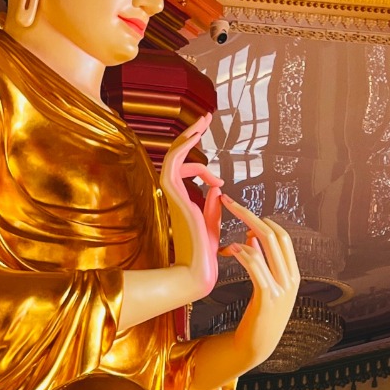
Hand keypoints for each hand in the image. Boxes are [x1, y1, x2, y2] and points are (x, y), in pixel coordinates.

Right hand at [160, 114, 222, 302]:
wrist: (198, 271)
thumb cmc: (204, 253)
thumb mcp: (212, 224)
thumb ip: (212, 206)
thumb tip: (217, 188)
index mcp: (183, 202)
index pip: (185, 173)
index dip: (199, 163)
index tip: (217, 169)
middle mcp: (175, 195)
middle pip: (176, 158)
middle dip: (190, 136)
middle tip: (206, 118)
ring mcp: (173, 194)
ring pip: (173, 156)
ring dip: (188, 136)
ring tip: (205, 121)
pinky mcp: (174, 195)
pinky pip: (173, 163)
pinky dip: (183, 147)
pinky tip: (196, 136)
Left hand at [221, 198, 298, 366]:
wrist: (256, 347)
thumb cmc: (258, 315)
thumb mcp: (265, 285)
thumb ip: (262, 260)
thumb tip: (251, 235)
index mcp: (293, 273)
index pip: (283, 236)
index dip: (262, 218)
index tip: (241, 209)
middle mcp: (291, 278)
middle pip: (274, 234)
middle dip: (249, 214)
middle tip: (228, 202)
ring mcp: (281, 288)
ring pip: (265, 246)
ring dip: (240, 234)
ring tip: (224, 240)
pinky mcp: (267, 298)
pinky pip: (255, 265)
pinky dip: (242, 253)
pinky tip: (230, 250)